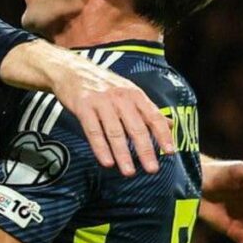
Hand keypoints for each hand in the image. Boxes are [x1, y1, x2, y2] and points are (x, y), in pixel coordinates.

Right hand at [0, 41, 173, 175]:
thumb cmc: (103, 85)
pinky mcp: (83, 106)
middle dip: (145, 150)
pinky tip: (107, 162)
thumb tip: (171, 125)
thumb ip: (148, 110)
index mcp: (134, 94)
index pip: (153, 116)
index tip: (170, 152)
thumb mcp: (129, 92)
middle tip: (152, 169)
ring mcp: (101, 101)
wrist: (72, 70)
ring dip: (123, 154)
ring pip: (114, 131)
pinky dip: (100, 148)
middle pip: (135, 126)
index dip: (162, 135)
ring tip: (129, 172)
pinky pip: (93, 130)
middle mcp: (120, 97)